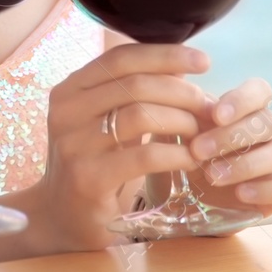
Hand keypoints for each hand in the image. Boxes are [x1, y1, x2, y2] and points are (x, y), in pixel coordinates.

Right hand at [26, 43, 214, 250]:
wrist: (61, 216)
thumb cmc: (94, 162)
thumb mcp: (106, 121)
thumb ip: (133, 94)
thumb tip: (181, 65)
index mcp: (70, 89)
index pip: (121, 58)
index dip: (165, 55)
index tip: (203, 60)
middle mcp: (66, 111)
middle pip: (135, 84)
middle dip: (182, 92)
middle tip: (210, 108)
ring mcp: (74, 145)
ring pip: (141, 115)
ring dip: (183, 121)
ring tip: (202, 134)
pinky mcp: (89, 178)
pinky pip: (145, 156)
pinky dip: (176, 154)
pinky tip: (192, 160)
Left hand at [185, 78, 271, 218]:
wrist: (181, 192)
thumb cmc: (182, 149)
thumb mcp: (175, 124)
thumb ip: (178, 99)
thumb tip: (172, 71)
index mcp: (246, 108)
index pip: (260, 90)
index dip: (242, 100)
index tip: (215, 115)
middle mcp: (268, 130)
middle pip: (268, 123)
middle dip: (231, 137)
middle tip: (197, 150)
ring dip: (245, 164)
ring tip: (211, 175)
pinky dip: (268, 190)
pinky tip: (240, 194)